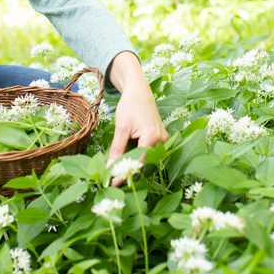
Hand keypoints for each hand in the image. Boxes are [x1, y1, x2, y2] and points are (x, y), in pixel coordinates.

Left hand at [106, 52, 168, 185]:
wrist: (139, 91)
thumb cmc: (130, 105)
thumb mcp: (121, 127)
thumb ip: (117, 149)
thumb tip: (110, 168)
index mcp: (153, 137)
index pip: (138, 162)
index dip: (125, 173)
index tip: (112, 183)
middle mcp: (162, 140)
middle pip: (144, 162)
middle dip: (128, 170)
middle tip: (111, 180)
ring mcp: (163, 140)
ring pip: (146, 158)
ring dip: (132, 164)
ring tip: (116, 172)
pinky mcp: (160, 139)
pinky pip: (148, 152)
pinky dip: (137, 157)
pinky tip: (125, 161)